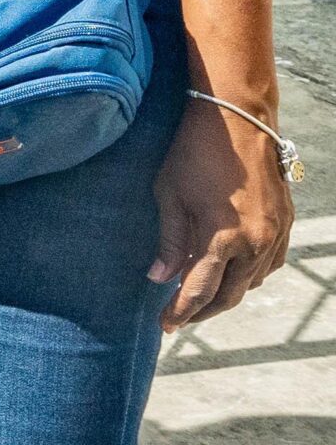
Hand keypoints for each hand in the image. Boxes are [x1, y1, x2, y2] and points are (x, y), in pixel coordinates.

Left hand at [151, 96, 293, 330]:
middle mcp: (256, 243)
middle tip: (180, 317)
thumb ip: (168, 241)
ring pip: (252, 283)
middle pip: (230, 296)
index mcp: (223, 238)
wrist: (236, 118)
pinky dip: (248, 275)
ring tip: (201, 296)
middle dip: (204, 311)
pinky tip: (231, 273)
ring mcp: (276, 235)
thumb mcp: (168, 194)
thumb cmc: (192, 152)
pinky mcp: (286, 223)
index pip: (200, 291)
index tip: (165, 326)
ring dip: (227, 294)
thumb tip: (158, 278)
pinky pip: (269, 264)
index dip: (181, 312)